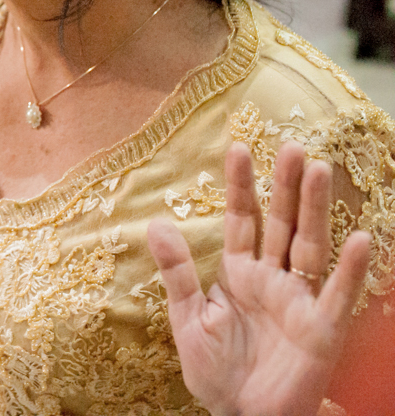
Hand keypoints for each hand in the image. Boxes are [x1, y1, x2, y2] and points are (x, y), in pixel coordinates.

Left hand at [148, 142, 371, 415]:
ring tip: (319, 170)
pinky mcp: (321, 329)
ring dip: (315, 210)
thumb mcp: (188, 318)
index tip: (237, 147)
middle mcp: (272, 278)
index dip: (241, 185)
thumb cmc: (216, 370)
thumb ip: (177, 272)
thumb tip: (154, 223)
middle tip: (291, 145)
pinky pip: (338, 294)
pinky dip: (351, 269)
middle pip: (281, 223)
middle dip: (285, 186)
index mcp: (239, 272)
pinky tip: (360, 238)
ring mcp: (299, 300)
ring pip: (309, 246)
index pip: (242, 219)